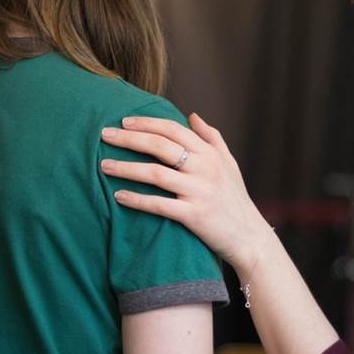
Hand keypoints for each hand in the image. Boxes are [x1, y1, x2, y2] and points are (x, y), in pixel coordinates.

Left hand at [100, 114, 274, 274]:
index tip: (123, 121)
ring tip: (103, 166)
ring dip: (126, 168)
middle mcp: (205, 168)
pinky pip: (159, 204)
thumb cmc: (235, 199)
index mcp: (210, 154)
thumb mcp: (229, 164)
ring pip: (155, 174)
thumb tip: (192, 115)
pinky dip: (137, 199)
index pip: (173, 129)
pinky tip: (118, 196)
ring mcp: (199, 191)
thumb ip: (212, 138)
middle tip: (104, 135)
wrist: (250, 237)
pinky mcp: (194, 216)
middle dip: (129, 139)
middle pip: (160, 146)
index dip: (146, 123)